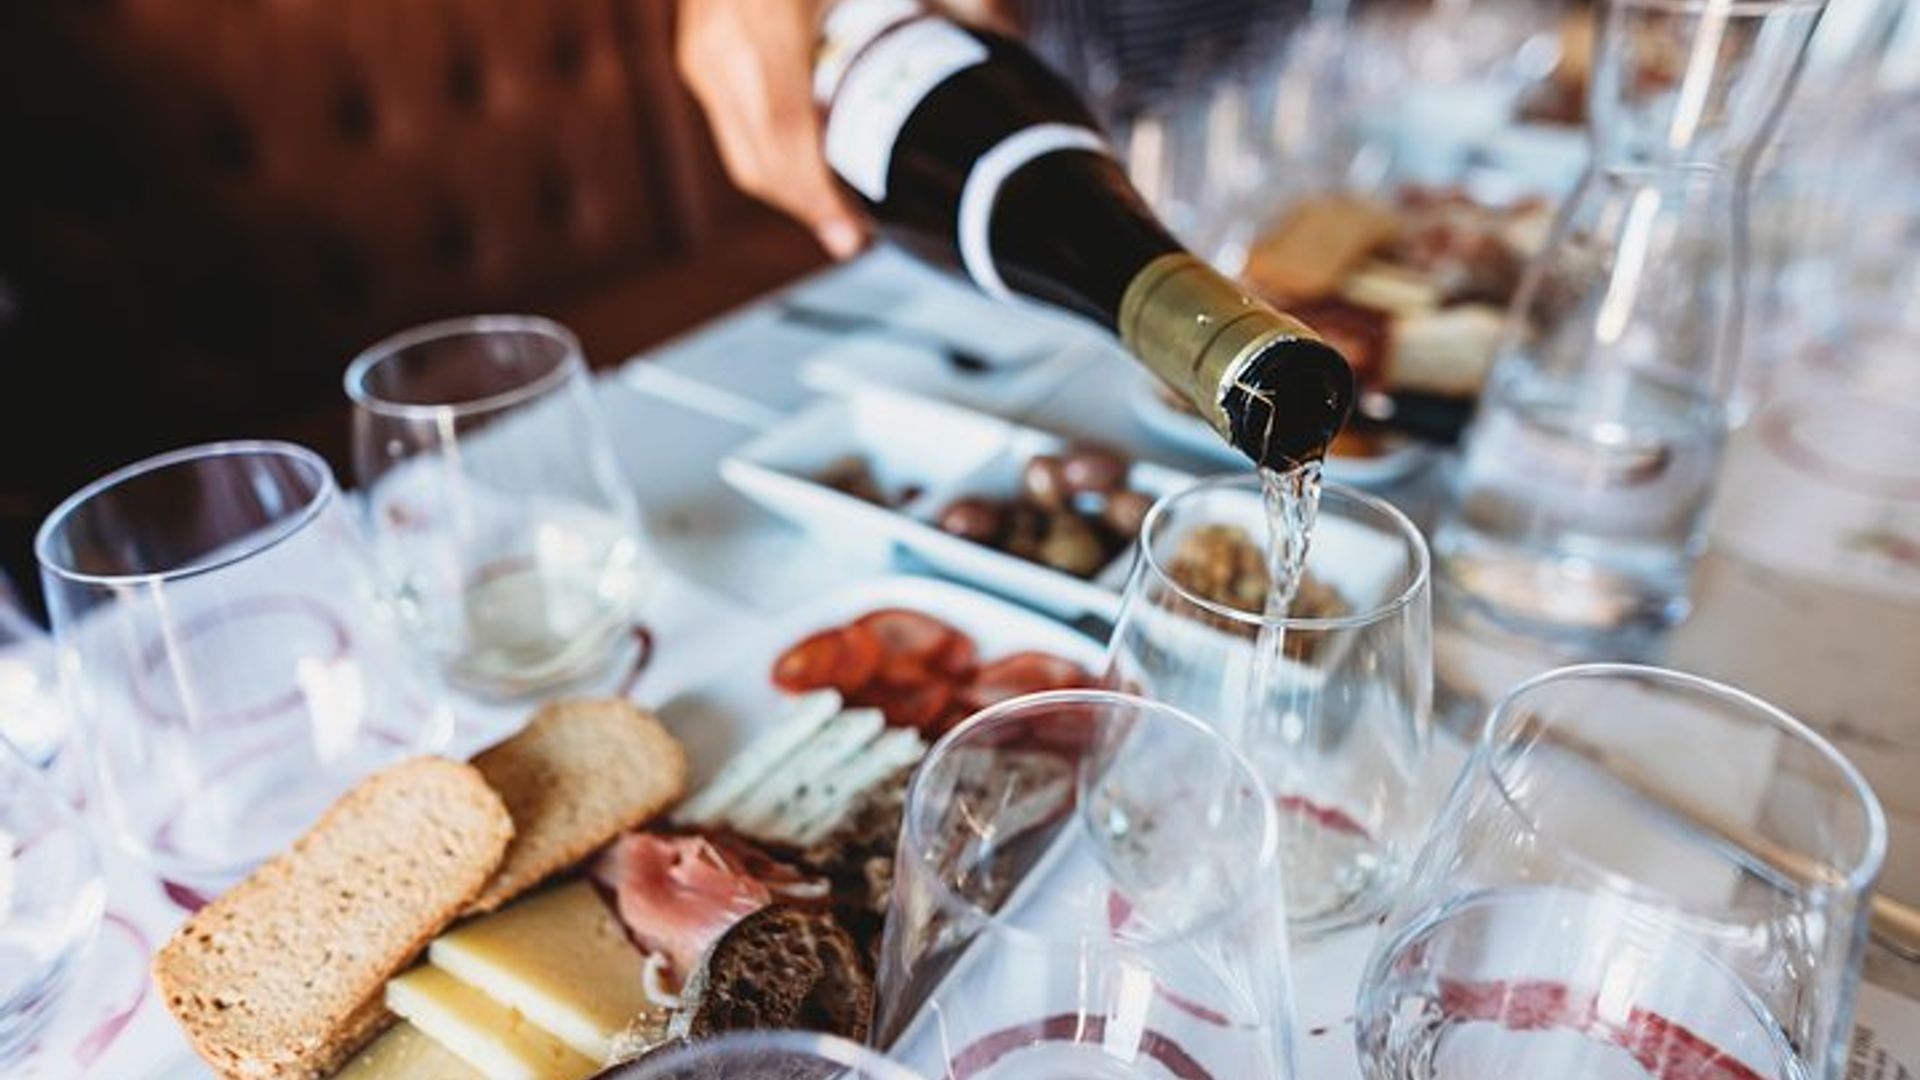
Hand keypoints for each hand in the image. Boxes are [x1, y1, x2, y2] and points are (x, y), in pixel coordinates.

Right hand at [676, 0, 1021, 259]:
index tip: (854, 237)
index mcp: (764, 27)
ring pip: (741, 149)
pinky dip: (771, 147)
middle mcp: (719, 46)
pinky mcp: (698, 45)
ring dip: (790, 184)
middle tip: (856, 233)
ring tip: (838, 201)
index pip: (784, 144)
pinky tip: (811, 152)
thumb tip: (1003, 32)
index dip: (819, 201)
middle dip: (808, 208)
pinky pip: (732, 119)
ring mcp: (701, 47)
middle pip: (759, 164)